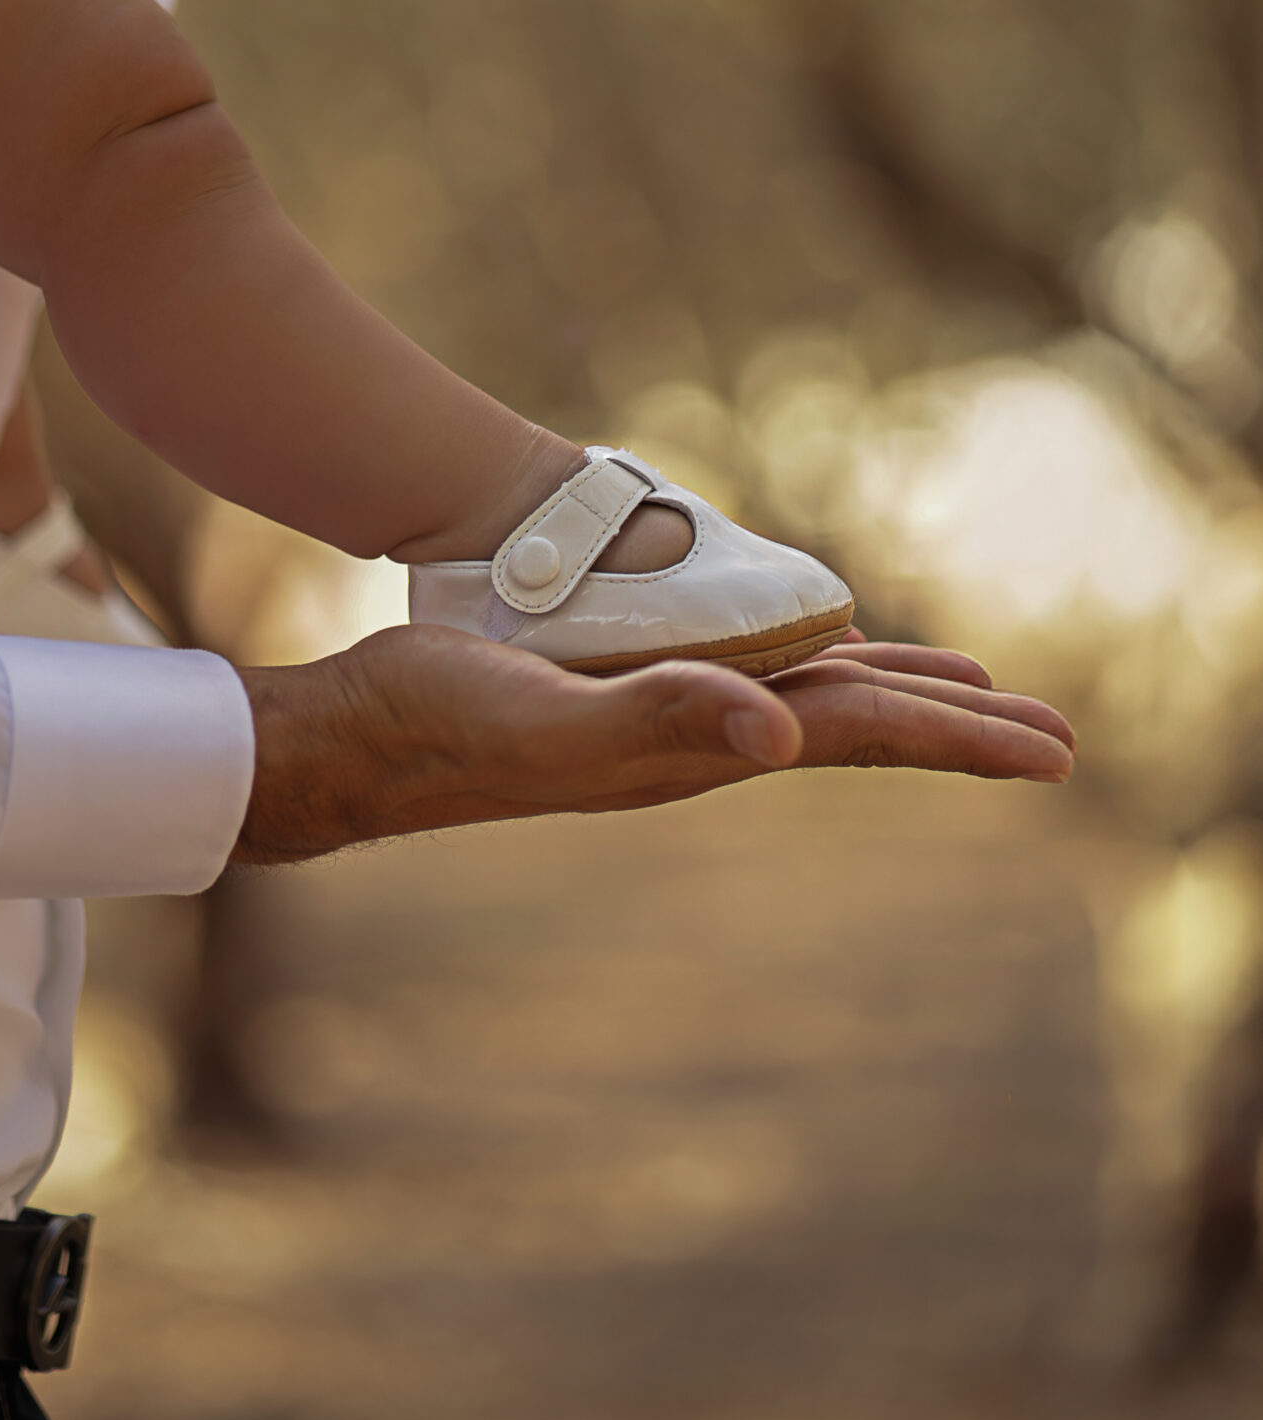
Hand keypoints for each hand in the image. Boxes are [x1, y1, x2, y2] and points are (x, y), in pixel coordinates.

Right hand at [233, 628, 1075, 865]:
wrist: (364, 734)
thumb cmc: (447, 726)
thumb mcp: (553, 721)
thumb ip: (663, 720)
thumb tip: (786, 736)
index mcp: (707, 745)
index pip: (863, 735)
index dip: (962, 741)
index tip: (1055, 755)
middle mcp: (705, 735)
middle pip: (862, 726)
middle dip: (961, 730)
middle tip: (1056, 738)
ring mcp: (668, 713)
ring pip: (818, 700)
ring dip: (901, 701)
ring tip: (973, 699)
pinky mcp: (630, 683)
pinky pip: (757, 672)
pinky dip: (818, 668)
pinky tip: (822, 664)